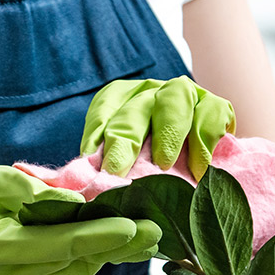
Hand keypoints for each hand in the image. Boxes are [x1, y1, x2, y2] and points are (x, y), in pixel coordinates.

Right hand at [0, 165, 160, 274]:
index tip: (134, 227)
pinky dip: (80, 256)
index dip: (97, 236)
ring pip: (71, 270)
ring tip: (139, 233)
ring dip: (104, 250)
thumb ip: (39, 194)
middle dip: (115, 244)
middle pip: (70, 261)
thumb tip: (83, 206)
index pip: (55, 244)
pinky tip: (99, 241)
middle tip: (158, 231)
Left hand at [80, 77, 235, 177]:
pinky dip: (205, 140)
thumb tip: (60, 183)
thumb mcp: (118, 162)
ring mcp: (184, 94)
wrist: (195, 168)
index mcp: (119, 100)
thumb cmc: (146, 165)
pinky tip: (200, 168)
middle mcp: (150, 91)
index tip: (92, 164)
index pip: (104, 110)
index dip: (97, 135)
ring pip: (174, 101)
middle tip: (119, 171)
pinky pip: (212, 112)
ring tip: (164, 165)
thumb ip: (96, 168)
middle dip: (125, 141)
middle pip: (135, 109)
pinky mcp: (214, 104)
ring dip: (168, 134)